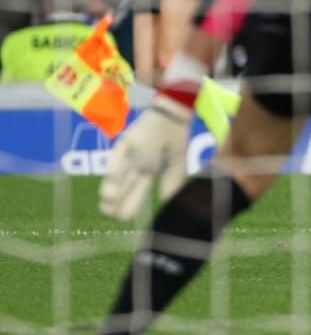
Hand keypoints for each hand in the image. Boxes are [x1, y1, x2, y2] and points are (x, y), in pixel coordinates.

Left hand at [99, 95, 191, 219]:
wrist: (176, 115)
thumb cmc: (177, 137)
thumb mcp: (178, 164)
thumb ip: (172, 183)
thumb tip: (165, 203)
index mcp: (148, 170)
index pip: (137, 192)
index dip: (131, 205)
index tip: (125, 219)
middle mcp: (135, 165)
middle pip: (125, 187)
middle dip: (119, 201)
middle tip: (113, 215)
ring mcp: (129, 155)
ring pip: (118, 175)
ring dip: (112, 188)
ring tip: (108, 202)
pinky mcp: (125, 143)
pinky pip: (118, 156)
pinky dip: (115, 168)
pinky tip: (114, 181)